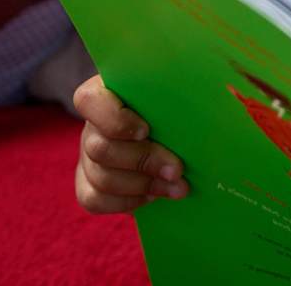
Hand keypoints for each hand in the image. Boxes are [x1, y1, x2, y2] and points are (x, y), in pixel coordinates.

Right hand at [72, 75, 187, 214]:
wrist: (173, 137)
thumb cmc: (177, 105)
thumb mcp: (177, 90)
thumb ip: (177, 89)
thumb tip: (204, 92)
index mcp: (106, 92)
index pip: (89, 101)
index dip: (114, 119)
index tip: (146, 130)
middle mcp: (91, 125)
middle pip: (101, 148)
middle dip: (144, 161)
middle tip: (177, 170)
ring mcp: (86, 156)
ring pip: (101, 177)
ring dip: (142, 185)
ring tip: (175, 186)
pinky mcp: (87, 184)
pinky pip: (95, 200)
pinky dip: (127, 201)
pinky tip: (153, 196)